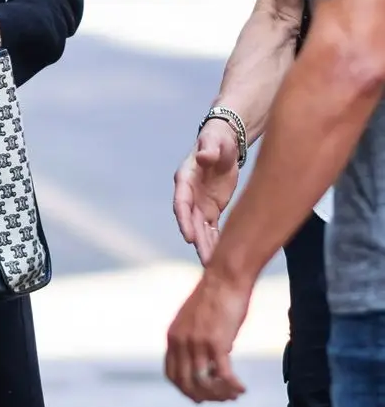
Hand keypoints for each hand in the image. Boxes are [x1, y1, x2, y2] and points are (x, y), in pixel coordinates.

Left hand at [165, 268, 250, 402]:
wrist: (226, 276)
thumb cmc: (217, 296)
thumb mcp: (197, 320)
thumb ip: (198, 340)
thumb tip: (214, 359)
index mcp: (173, 337)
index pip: (172, 374)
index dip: (185, 389)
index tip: (199, 397)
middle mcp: (181, 342)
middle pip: (187, 383)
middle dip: (204, 396)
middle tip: (222, 399)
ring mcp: (197, 343)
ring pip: (204, 382)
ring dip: (220, 394)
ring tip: (234, 395)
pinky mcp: (217, 342)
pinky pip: (224, 375)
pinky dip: (233, 386)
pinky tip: (242, 389)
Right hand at [173, 120, 240, 265]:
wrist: (224, 143)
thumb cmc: (217, 140)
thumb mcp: (214, 142)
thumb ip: (208, 150)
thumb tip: (204, 157)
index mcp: (185, 180)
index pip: (181, 204)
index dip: (184, 221)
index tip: (189, 237)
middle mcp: (189, 195)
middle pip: (191, 222)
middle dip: (197, 241)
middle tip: (206, 260)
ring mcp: (200, 204)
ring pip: (201, 229)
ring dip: (206, 246)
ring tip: (213, 265)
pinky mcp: (212, 208)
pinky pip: (212, 228)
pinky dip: (216, 241)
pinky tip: (222, 255)